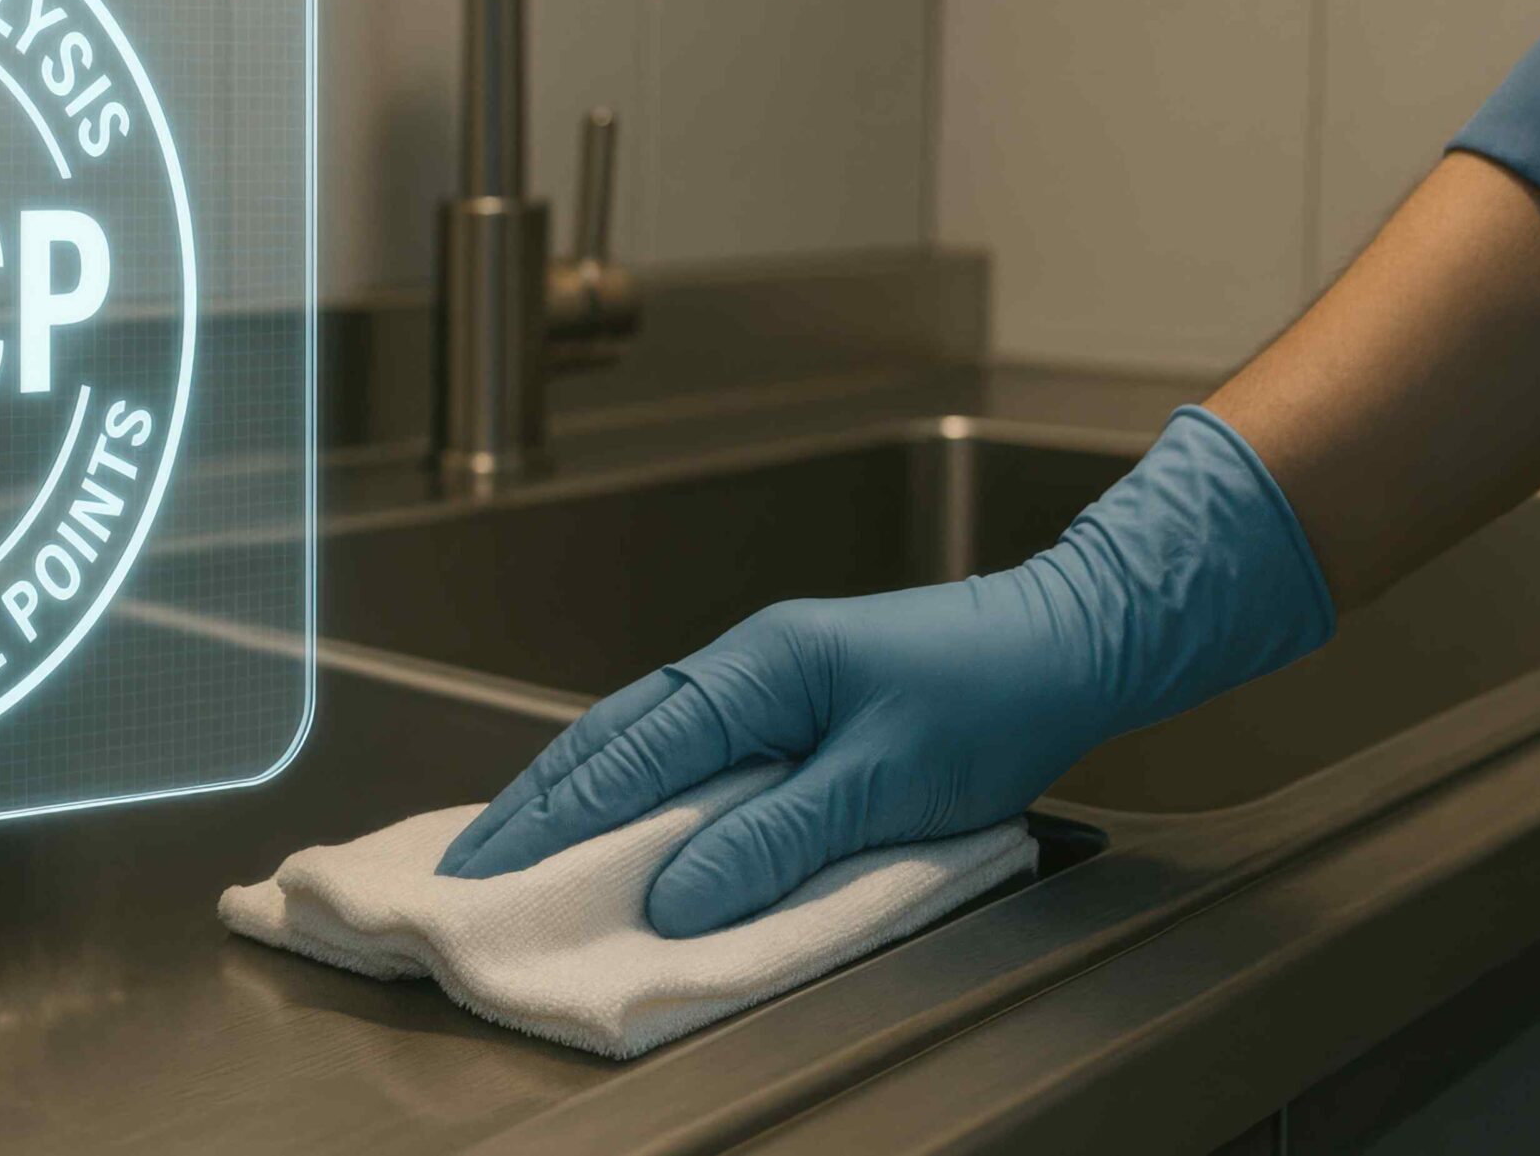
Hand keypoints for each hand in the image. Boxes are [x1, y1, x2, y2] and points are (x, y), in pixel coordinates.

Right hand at [437, 406, 1334, 936]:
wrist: (1073, 641)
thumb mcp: (884, 781)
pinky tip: (617, 822)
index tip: (487, 868)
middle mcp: (744, 665)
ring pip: (641, 738)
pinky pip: (686, 749)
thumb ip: (775, 839)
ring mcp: (765, 680)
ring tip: (513, 844)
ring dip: (574, 792)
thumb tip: (672, 898)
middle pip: (612, 736)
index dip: (553, 816)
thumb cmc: (991, 697)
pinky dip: (633, 786)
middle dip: (534, 802)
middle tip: (466, 864)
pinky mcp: (791, 705)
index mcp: (758, 669)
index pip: (630, 752)